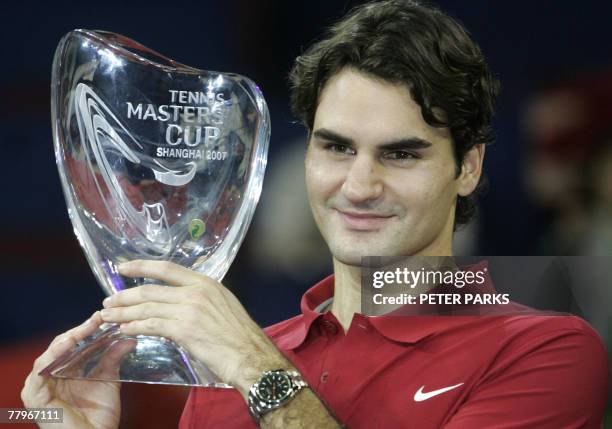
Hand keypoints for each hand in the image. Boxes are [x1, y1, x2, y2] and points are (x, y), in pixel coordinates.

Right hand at [21, 312, 129, 428]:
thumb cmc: (99, 416)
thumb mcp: (108, 380)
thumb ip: (114, 359)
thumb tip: (129, 339)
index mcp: (65, 370)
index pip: (73, 343)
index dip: (87, 329)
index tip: (103, 316)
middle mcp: (51, 376)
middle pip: (61, 346)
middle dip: (80, 331)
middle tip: (97, 319)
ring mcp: (40, 386)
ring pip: (50, 355)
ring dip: (66, 340)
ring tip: (83, 329)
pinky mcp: (35, 397)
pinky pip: (41, 373)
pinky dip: (53, 357)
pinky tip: (67, 346)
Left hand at [100, 260, 287, 391]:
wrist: (250, 355)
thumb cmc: (240, 335)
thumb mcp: (223, 305)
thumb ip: (201, 299)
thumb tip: (179, 300)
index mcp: (206, 283)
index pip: (167, 268)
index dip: (141, 266)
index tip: (122, 267)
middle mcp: (195, 292)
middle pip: (151, 290)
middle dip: (124, 295)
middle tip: (108, 301)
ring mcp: (189, 310)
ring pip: (147, 308)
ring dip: (123, 313)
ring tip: (109, 316)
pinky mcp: (184, 330)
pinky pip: (151, 325)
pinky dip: (134, 327)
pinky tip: (124, 330)